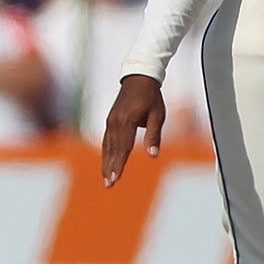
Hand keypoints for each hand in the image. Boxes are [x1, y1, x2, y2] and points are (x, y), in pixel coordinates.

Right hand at [101, 73, 165, 187]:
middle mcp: (115, 122)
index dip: (119, 165)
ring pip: (107, 146)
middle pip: (112, 149)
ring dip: (106, 162)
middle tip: (109, 185)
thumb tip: (153, 155)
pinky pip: (107, 139)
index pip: (123, 148)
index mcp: (126, 121)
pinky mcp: (111, 120)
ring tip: (106, 178)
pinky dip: (106, 152)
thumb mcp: (158, 115)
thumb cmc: (151, 97)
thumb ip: (154, 135)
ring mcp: (111, 121)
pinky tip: (106, 161)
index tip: (115, 179)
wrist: (138, 77)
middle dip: (110, 168)